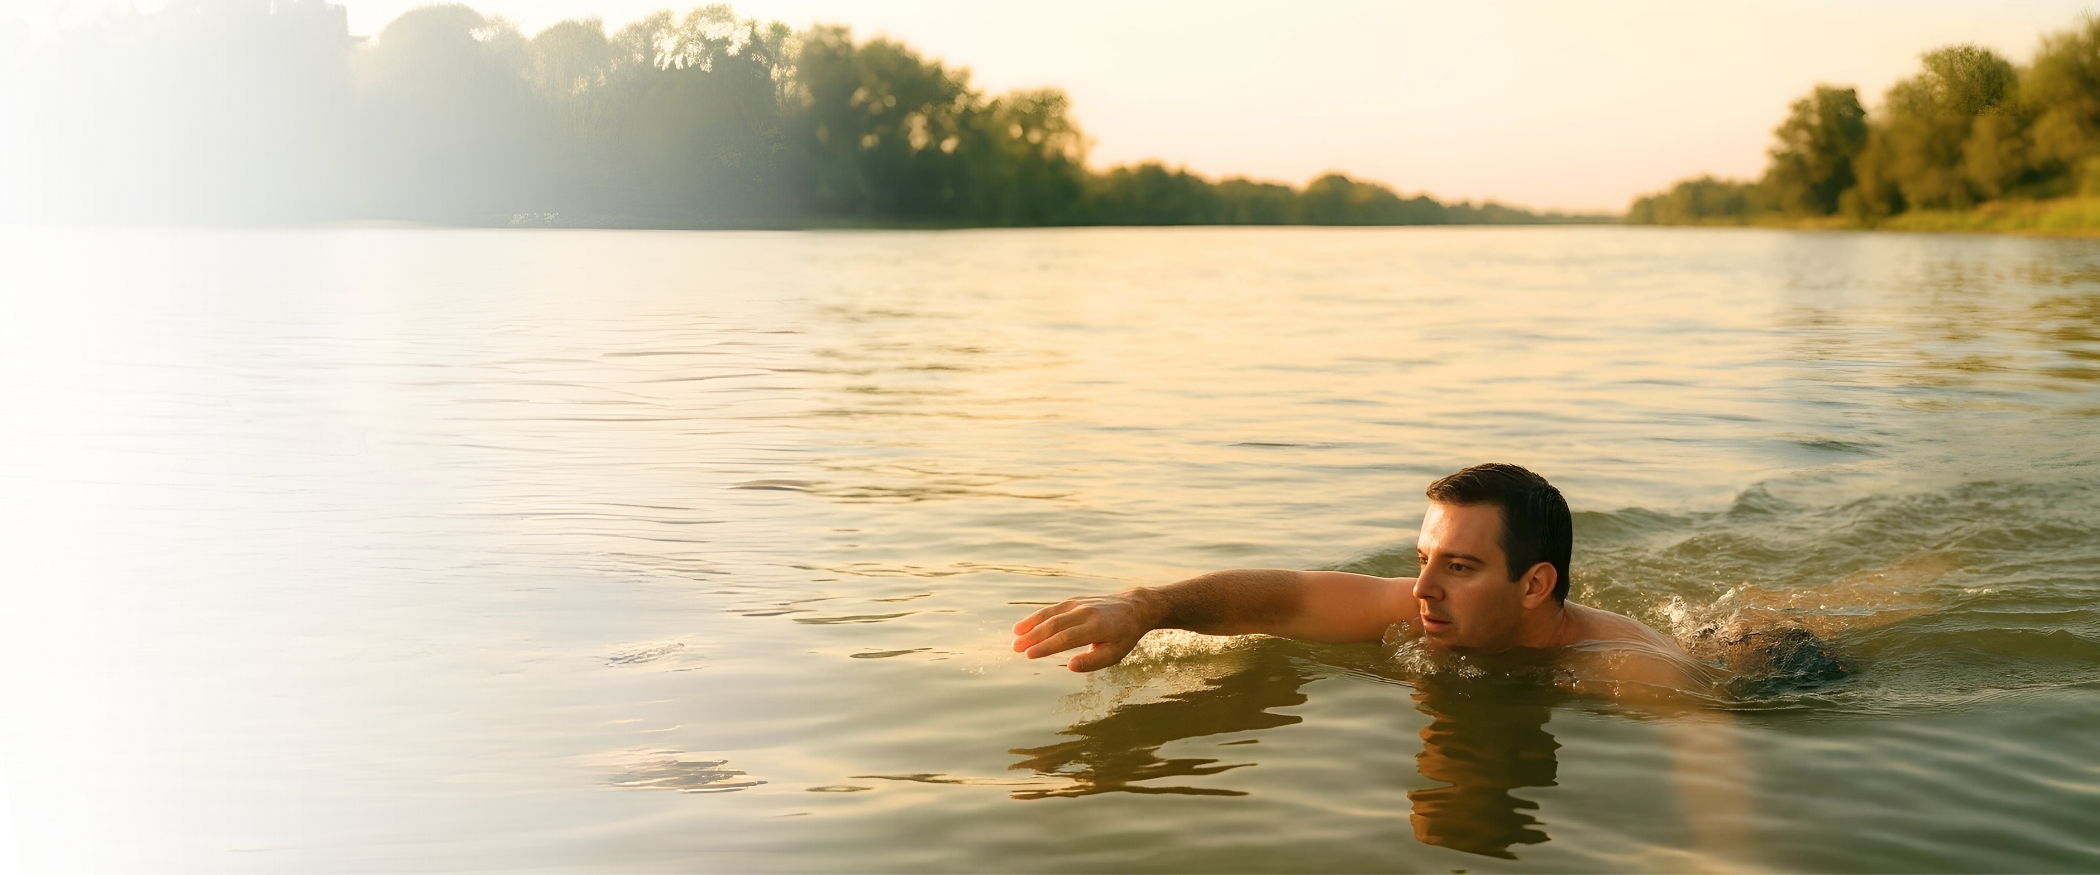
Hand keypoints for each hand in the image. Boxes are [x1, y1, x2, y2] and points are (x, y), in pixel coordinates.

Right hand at [1011, 590, 1160, 671]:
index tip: (1029, 655)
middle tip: (1015, 647)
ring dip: (1031, 623)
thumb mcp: (1115, 654)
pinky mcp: (1076, 600)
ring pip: (1051, 613)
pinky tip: (1026, 624)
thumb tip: (1069, 666)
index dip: (1046, 647)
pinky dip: (1038, 615)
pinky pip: (1054, 608)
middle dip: (1033, 636)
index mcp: (1096, 628)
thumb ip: (1092, 662)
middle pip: (1054, 625)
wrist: (1134, 606)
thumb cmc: (1124, 636)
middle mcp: (1086, 613)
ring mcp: (1080, 604)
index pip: (1066, 638)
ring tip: (1015, 634)